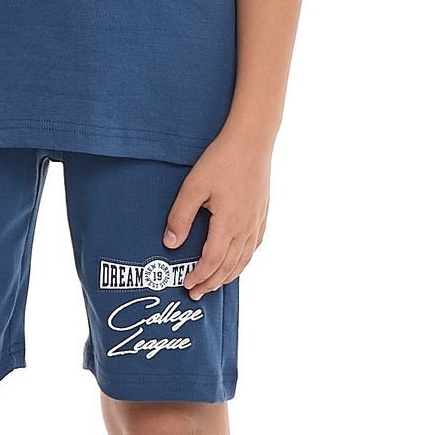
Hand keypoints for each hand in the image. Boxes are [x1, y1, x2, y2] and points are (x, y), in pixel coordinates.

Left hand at [163, 125, 272, 300]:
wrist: (252, 141)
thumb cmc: (221, 160)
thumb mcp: (193, 187)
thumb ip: (180, 217)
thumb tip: (171, 244)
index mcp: (228, 225)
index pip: (212, 262)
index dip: (199, 277)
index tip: (186, 285)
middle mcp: (246, 228)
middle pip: (229, 266)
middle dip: (212, 283)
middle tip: (197, 293)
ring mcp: (257, 222)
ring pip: (244, 259)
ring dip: (229, 275)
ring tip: (216, 284)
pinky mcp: (262, 213)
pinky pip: (254, 246)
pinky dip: (244, 259)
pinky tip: (239, 260)